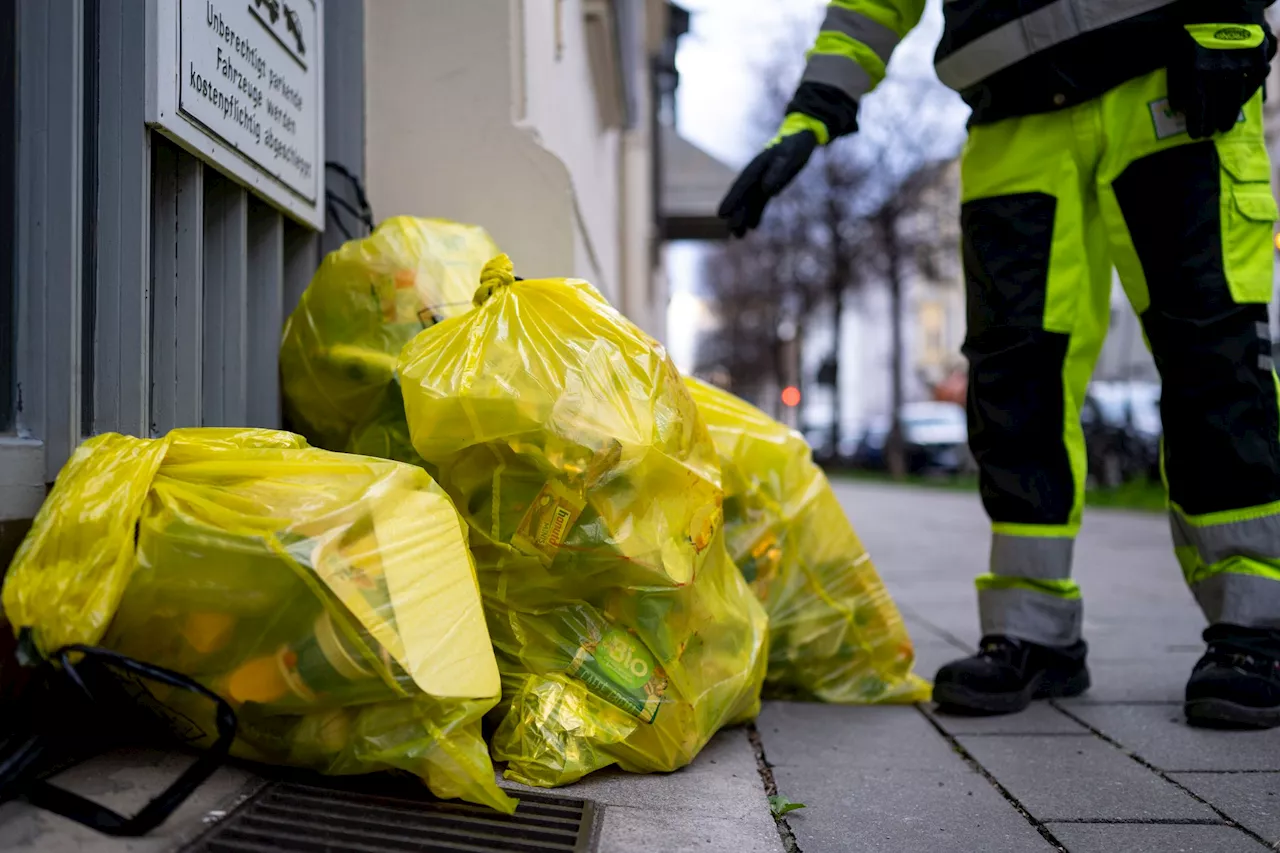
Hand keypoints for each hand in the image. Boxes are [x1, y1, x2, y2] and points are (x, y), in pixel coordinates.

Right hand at [717, 131, 818, 237]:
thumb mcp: (789, 156)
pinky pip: (760, 203)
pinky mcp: (769, 185)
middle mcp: (755, 176)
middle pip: (742, 197)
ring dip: (743, 218)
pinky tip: (752, 228)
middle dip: (736, 214)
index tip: (722, 214)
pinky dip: (756, 214)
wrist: (800, 137)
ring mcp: (761, 181)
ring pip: (749, 202)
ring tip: (738, 236)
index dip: (731, 200)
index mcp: (757, 167)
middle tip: (730, 230)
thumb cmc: (795, 144)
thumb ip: (778, 172)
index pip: (741, 185)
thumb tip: (766, 191)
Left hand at [1168, 23, 1274, 139]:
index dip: (1197, 124)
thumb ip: (1177, 84)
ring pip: (1236, 97)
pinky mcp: (1258, 56)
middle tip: (1210, 134)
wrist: (1221, 6)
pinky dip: (1248, 94)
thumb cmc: (1193, 33)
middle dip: (1213, 123)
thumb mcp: (1177, 57)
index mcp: (1197, 71)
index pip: (1197, 107)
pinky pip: (1255, 81)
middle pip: (1217, 106)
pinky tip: (1240, 103)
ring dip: (1230, 114)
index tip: (1196, 136)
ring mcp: (1242, 64)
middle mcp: (1221, 70)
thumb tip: (1181, 110)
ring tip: (1225, 126)